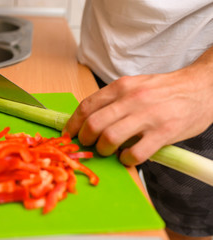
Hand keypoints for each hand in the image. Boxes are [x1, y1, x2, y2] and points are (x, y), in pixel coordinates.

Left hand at [63, 54, 212, 165]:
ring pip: (110, 138)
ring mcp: (148, 115)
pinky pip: (135, 153)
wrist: (202, 87)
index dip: (73, 124)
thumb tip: (90, 119)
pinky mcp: (164, 132)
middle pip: (94, 124)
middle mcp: (132, 99)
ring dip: (104, 150)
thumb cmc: (164, 90)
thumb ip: (113, 100)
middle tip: (89, 145)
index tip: (69, 135)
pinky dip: (126, 159)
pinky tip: (128, 157)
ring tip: (109, 151)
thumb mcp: (135, 85)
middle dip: (85, 139)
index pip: (86, 106)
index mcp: (121, 87)